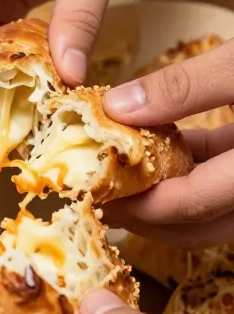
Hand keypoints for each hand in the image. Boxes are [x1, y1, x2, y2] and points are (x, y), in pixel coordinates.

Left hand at [103, 40, 233, 246]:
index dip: (138, 203)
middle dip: (146, 216)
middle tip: (97, 197)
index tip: (92, 190)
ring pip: (214, 211)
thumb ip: (186, 86)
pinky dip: (195, 170)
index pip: (192, 206)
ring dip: (167, 199)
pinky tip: (161, 146)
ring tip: (120, 177)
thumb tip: (117, 108)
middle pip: (200, 227)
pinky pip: (228, 182)